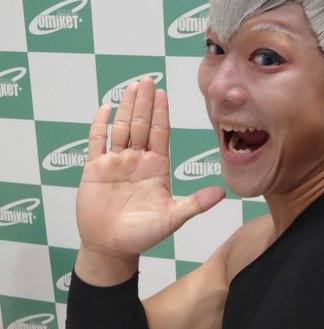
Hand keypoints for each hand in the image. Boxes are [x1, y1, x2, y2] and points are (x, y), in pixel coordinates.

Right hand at [76, 78, 224, 259]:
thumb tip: (222, 193)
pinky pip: (97, 142)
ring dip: (125, 107)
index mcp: (156, 166)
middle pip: (141, 124)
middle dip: (144, 102)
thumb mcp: (172, 218)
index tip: (163, 92)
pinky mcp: (95, 169)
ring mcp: (116, 162)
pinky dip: (100, 125)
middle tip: (147, 79)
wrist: (111, 248)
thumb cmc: (142, 235)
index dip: (161, 112)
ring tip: (131, 87)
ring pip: (121, 128)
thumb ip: (195, 204)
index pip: (160, 132)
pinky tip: (105, 108)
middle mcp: (137, 159)